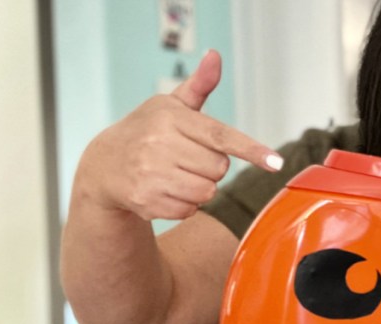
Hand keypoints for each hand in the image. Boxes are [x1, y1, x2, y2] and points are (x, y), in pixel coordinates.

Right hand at [74, 49, 281, 220]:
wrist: (104, 165)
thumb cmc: (147, 131)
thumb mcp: (170, 106)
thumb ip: (199, 86)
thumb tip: (215, 56)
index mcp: (170, 118)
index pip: (220, 136)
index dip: (251, 149)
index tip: (275, 162)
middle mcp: (159, 145)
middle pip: (219, 167)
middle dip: (210, 166)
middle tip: (186, 158)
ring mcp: (151, 175)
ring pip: (207, 191)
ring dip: (200, 187)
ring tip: (175, 174)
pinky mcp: (146, 201)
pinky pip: (189, 209)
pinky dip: (183, 204)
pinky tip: (164, 189)